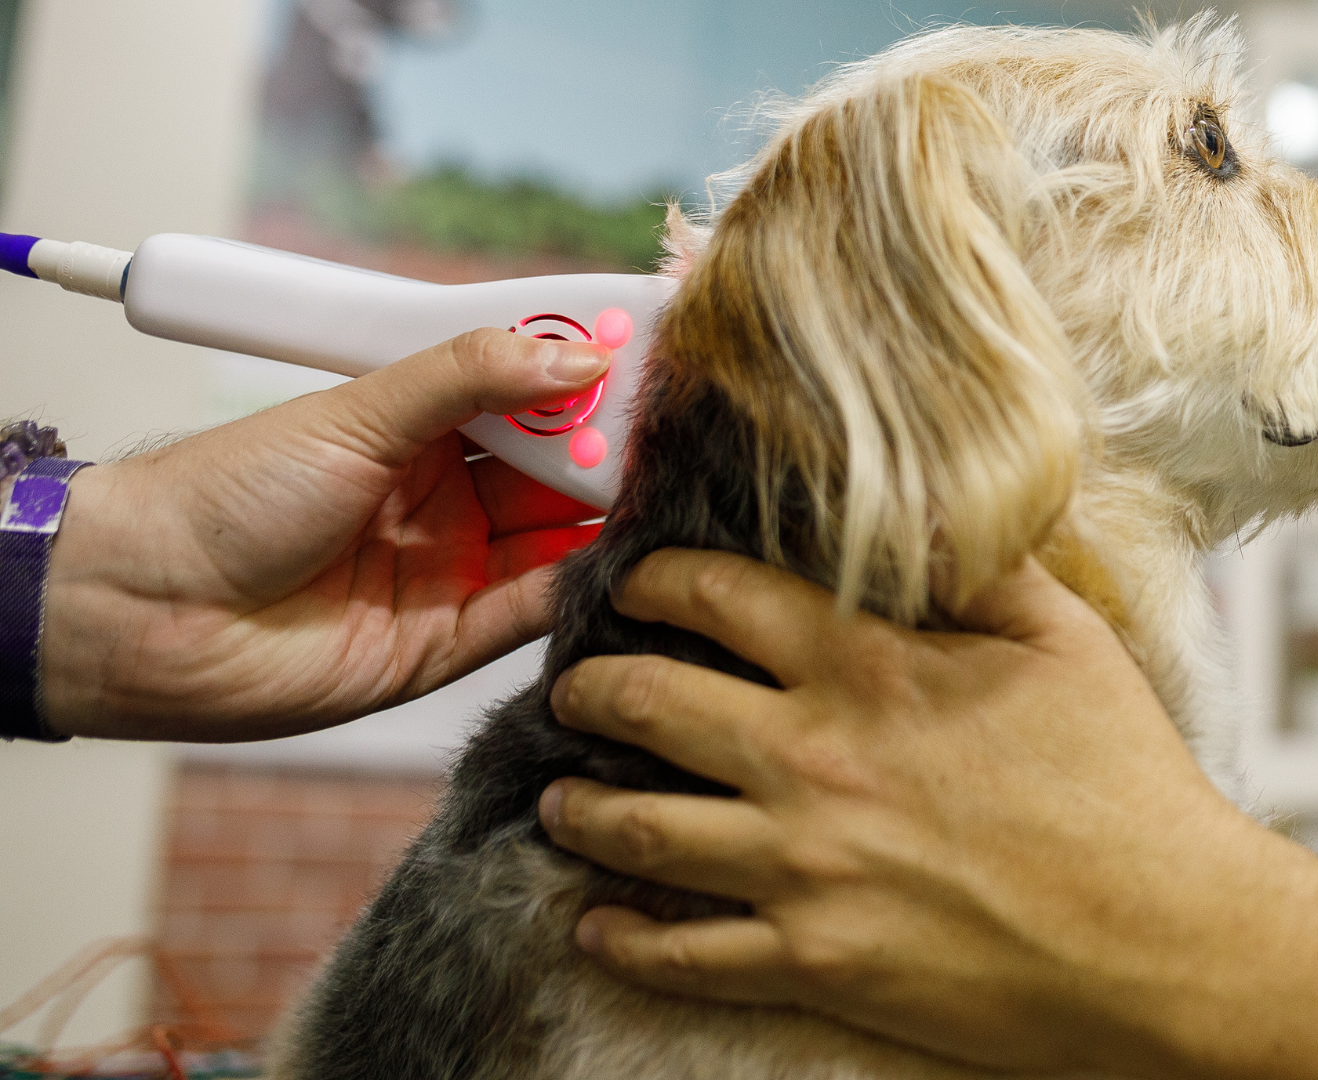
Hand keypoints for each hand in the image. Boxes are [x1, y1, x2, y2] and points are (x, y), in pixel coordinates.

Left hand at [41, 328, 608, 741]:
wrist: (145, 608)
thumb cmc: (226, 494)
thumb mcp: (358, 410)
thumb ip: (471, 378)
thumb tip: (573, 357)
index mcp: (416, 427)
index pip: (524, 392)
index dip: (582, 374)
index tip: (646, 353)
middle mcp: (442, 495)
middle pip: (554, 465)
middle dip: (609, 443)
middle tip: (665, 424)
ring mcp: (450, 568)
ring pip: (557, 535)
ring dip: (607, 511)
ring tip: (663, 481)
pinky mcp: (447, 643)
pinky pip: (533, 610)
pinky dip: (579, 583)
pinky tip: (619, 553)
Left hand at [539, 549, 1275, 1076]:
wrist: (1164, 937)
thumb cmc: (1127, 788)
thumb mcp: (1069, 643)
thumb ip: (983, 568)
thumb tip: (929, 514)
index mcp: (869, 668)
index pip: (719, 597)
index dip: (656, 579)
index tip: (635, 584)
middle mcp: (813, 758)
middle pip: (649, 703)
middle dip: (588, 687)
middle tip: (573, 688)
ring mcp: (804, 866)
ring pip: (640, 828)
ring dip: (580, 809)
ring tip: (560, 802)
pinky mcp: (814, 960)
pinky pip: (684, 953)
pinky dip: (624, 940)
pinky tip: (595, 928)